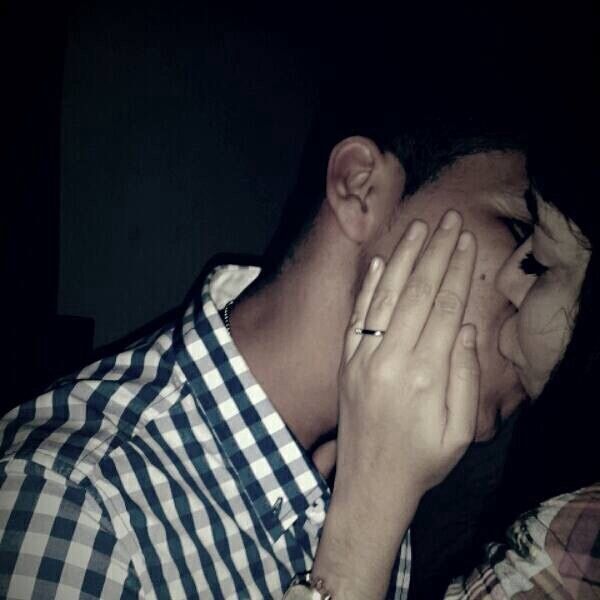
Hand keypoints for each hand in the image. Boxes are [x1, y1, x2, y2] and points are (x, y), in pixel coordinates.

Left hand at [312, 211, 479, 599]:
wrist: (369, 484)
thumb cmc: (421, 461)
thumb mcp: (460, 432)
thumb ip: (465, 377)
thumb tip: (468, 327)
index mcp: (424, 375)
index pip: (445, 308)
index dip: (457, 271)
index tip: (465, 242)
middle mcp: (390, 359)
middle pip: (417, 292)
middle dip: (435, 251)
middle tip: (447, 220)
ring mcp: (362, 358)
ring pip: (385, 295)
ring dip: (401, 257)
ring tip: (417, 227)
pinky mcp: (346, 362)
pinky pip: (356, 316)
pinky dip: (367, 287)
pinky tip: (378, 262)